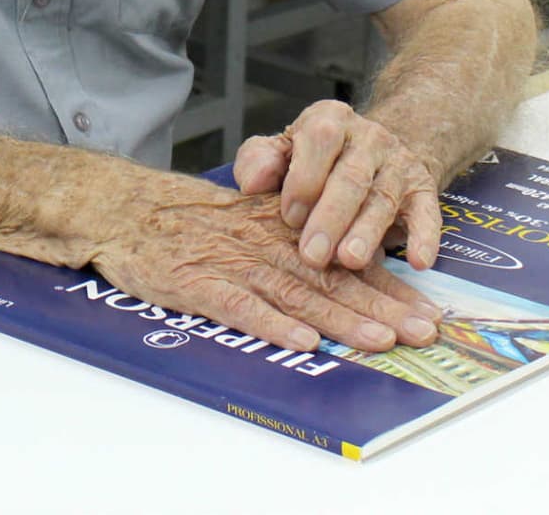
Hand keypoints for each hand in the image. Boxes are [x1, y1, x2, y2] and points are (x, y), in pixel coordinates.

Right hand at [90, 174, 439, 354]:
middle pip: (329, 277)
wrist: (121, 208)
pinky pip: (238, 305)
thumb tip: (340, 270)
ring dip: (340, 319)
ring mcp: (229, 263)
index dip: (386, 283)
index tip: (426, 308)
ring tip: (380, 340)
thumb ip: (285, 237)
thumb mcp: (240, 215)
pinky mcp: (197, 283)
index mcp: (276, 226)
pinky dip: (270, 323)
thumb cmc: (181, 218)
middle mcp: (261, 243)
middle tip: (423, 330)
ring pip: (294, 292)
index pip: (341, 254)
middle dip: (381, 306)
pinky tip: (301, 340)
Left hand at [233, 99, 441, 272]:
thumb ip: (260, 161)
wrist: (376, 146)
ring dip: (368, 231)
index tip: (289, 218)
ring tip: (352, 261)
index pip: (319, 141)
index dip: (304, 180)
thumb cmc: (315, 158)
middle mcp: (368, 137)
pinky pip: (429, 212)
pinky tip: (418, 262)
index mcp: (329, 119)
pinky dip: (425, 238)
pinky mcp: (424, 190)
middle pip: (351, 176)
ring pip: (384, 198)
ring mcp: (399, 163)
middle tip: (313, 256)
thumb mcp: (283, 149)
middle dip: (331, 217)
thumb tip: (251, 183)